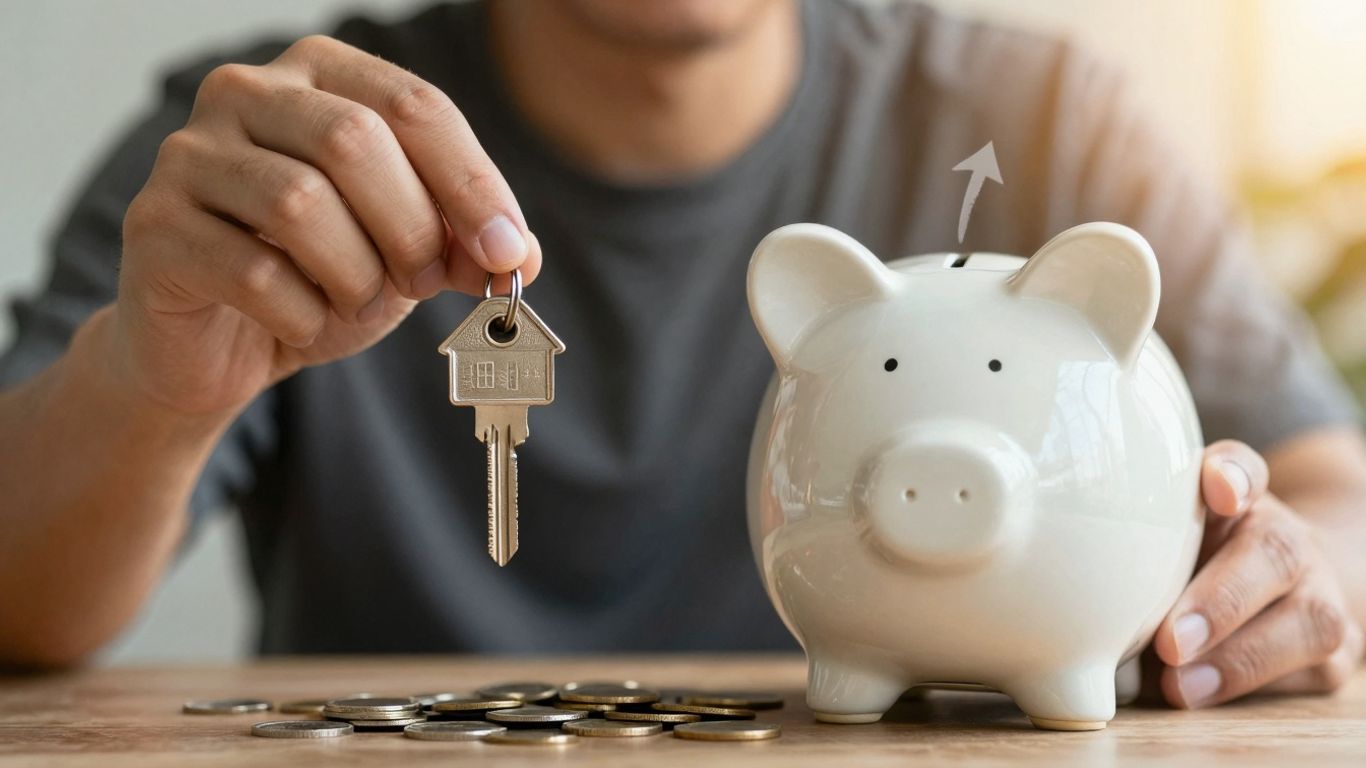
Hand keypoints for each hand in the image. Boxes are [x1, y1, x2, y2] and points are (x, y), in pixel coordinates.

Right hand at [115, 35, 541, 416]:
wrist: (218, 348)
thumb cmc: (318, 278)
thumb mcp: (407, 254)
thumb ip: (464, 244)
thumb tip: (520, 254)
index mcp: (319, 74)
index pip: (414, 106)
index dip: (472, 183)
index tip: (507, 252)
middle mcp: (245, 92)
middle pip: (356, 143)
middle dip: (411, 229)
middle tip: (421, 282)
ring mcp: (189, 155)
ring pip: (301, 204)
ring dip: (355, 275)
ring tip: (357, 301)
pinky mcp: (155, 227)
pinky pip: (254, 273)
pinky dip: (302, 313)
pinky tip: (301, 321)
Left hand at [1152, 440, 1364, 706]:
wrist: (1282, 589)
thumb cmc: (1194, 563)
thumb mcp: (1161, 540)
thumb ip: (1132, 541)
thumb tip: (1079, 601)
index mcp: (1241, 495)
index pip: (1242, 465)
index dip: (1233, 474)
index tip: (1221, 491)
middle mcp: (1290, 537)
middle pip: (1276, 552)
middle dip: (1222, 600)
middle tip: (1171, 642)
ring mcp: (1323, 593)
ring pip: (1310, 621)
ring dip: (1240, 659)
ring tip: (1181, 686)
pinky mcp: (1334, 652)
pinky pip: (1312, 672)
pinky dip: (1253, 688)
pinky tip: (1206, 696)